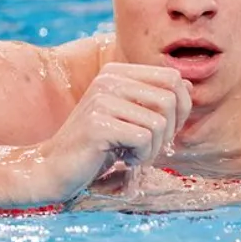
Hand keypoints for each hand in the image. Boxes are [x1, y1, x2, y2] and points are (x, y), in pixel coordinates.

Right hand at [35, 63, 191, 202]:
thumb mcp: (128, 118)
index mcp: (117, 72)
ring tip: (131, 156)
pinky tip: (121, 161)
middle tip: (148, 149)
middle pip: (170, 99)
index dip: (181, 109)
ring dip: (153, 149)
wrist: (53, 169)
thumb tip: (187, 86)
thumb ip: (154, 100)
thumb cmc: (96, 147)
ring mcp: (102, 100)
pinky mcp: (98, 124)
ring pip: (159, 123)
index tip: (164, 132)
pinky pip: (144, 139)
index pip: (173, 79)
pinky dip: (140, 157)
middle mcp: (109, 79)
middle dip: (168, 132)